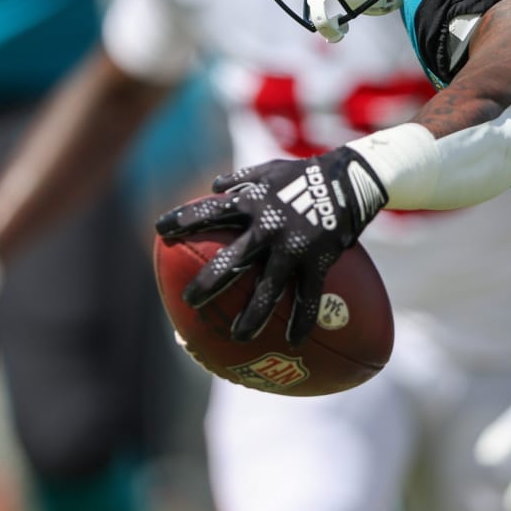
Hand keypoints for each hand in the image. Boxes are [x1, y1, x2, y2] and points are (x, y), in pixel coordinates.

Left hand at [156, 146, 385, 345]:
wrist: (351, 178)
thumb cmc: (305, 173)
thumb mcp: (270, 169)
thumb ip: (241, 179)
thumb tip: (214, 187)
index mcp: (253, 202)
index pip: (210, 211)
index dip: (183, 220)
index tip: (159, 231)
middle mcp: (268, 227)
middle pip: (232, 261)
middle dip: (208, 283)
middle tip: (189, 301)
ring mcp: (294, 247)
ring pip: (269, 289)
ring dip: (252, 316)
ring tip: (237, 337)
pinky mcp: (318, 261)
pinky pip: (309, 297)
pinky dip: (302, 320)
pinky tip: (293, 341)